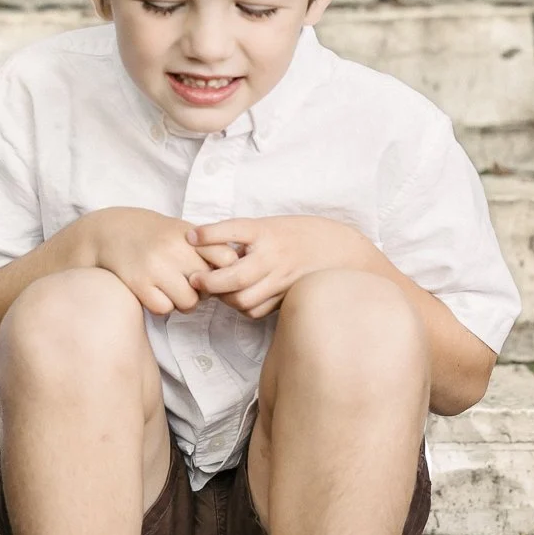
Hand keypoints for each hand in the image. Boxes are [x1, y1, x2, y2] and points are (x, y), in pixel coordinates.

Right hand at [79, 208, 237, 315]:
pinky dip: (162, 306)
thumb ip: (208, 248)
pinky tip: (155, 293)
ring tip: (172, 290)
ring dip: (183, 302)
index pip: (228, 258)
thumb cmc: (154, 235)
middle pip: (210, 286)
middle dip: (203, 290)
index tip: (215, 273)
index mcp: (189, 234)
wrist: (110, 231)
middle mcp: (174, 248)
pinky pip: (164, 309)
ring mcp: (155, 267)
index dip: (226, 272)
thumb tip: (238, 272)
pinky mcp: (138, 284)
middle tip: (189, 284)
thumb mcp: (182, 231)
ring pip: (189, 303)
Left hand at [187, 216, 371, 318]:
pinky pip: (257, 310)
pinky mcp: (287, 296)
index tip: (191, 236)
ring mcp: (282, 278)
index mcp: (268, 231)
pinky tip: (238, 298)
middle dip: (210, 281)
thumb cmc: (300, 234)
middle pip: (235, 276)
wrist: (342, 251)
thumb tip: (204, 242)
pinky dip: (243, 307)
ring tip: (215, 291)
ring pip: (244, 299)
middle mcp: (274, 255)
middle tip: (195, 280)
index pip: (236, 229)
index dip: (211, 233)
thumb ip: (245, 236)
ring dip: (225, 298)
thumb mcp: (272, 224)